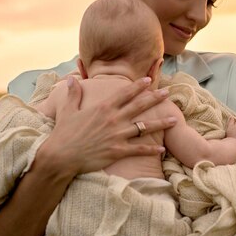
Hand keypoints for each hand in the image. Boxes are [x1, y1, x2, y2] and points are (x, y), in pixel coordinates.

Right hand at [39, 75, 176, 175]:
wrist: (61, 156)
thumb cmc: (63, 134)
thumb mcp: (67, 111)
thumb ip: (73, 94)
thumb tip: (71, 79)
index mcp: (103, 108)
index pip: (124, 93)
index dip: (138, 86)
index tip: (149, 80)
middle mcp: (113, 119)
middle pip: (139, 106)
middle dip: (155, 98)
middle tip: (168, 93)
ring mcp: (117, 136)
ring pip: (144, 127)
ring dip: (160, 123)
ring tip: (174, 119)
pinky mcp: (118, 151)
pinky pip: (139, 149)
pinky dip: (151, 149)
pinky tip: (162, 149)